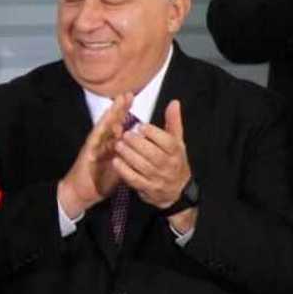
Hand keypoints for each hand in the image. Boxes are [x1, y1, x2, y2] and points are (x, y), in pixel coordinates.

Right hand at [58, 93, 131, 218]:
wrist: (82, 192)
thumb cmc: (100, 180)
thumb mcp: (119, 166)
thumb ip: (128, 155)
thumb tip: (142, 148)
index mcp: (109, 144)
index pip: (118, 125)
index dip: (125, 112)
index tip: (132, 99)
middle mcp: (101, 142)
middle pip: (111, 121)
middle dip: (120, 108)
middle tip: (128, 94)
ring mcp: (94, 146)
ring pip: (104, 126)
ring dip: (112, 114)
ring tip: (120, 102)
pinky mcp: (88, 153)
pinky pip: (96, 139)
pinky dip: (103, 130)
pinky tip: (110, 122)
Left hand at [112, 99, 195, 232]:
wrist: (177, 191)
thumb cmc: (174, 160)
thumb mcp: (176, 141)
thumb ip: (173, 122)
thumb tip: (174, 102)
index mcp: (176, 152)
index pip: (167, 142)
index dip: (153, 133)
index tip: (140, 125)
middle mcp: (169, 166)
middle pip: (154, 154)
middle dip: (138, 143)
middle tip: (125, 134)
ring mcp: (158, 179)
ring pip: (143, 167)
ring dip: (129, 155)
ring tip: (117, 144)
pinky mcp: (148, 189)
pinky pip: (135, 180)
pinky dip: (124, 171)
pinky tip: (115, 161)